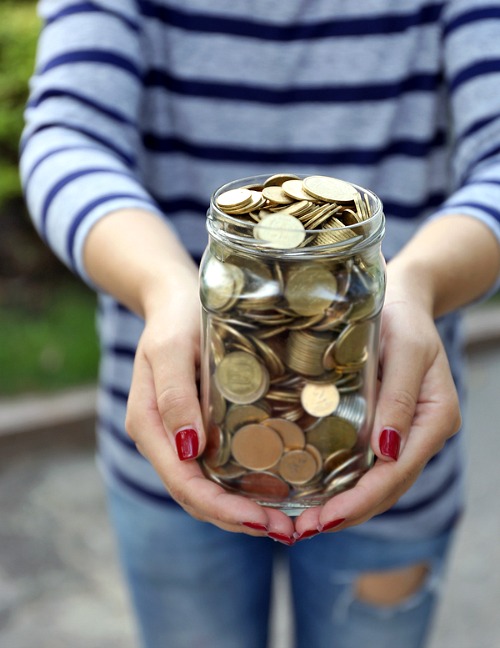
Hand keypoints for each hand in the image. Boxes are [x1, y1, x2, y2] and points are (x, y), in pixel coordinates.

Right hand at [125, 279, 294, 538]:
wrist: (174, 300)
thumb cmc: (175, 318)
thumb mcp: (170, 348)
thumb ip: (173, 395)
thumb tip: (189, 449)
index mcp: (149, 425)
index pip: (184, 482)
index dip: (221, 507)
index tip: (262, 521)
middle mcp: (163, 439)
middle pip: (196, 495)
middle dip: (238, 519)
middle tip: (287, 532)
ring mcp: (180, 436)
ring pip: (207, 488)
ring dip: (242, 511)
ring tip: (286, 524)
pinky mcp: (198, 428)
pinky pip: (216, 469)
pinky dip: (241, 488)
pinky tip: (275, 492)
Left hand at [294, 276, 461, 537]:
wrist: (402, 299)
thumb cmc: (403, 317)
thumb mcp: (406, 349)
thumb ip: (399, 397)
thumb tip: (386, 453)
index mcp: (434, 419)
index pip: (395, 473)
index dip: (360, 500)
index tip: (324, 519)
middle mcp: (420, 434)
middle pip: (385, 487)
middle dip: (346, 513)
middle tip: (301, 531)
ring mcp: (403, 433)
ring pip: (375, 482)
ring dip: (341, 506)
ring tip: (302, 523)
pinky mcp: (383, 426)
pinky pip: (365, 464)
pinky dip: (341, 483)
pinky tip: (312, 491)